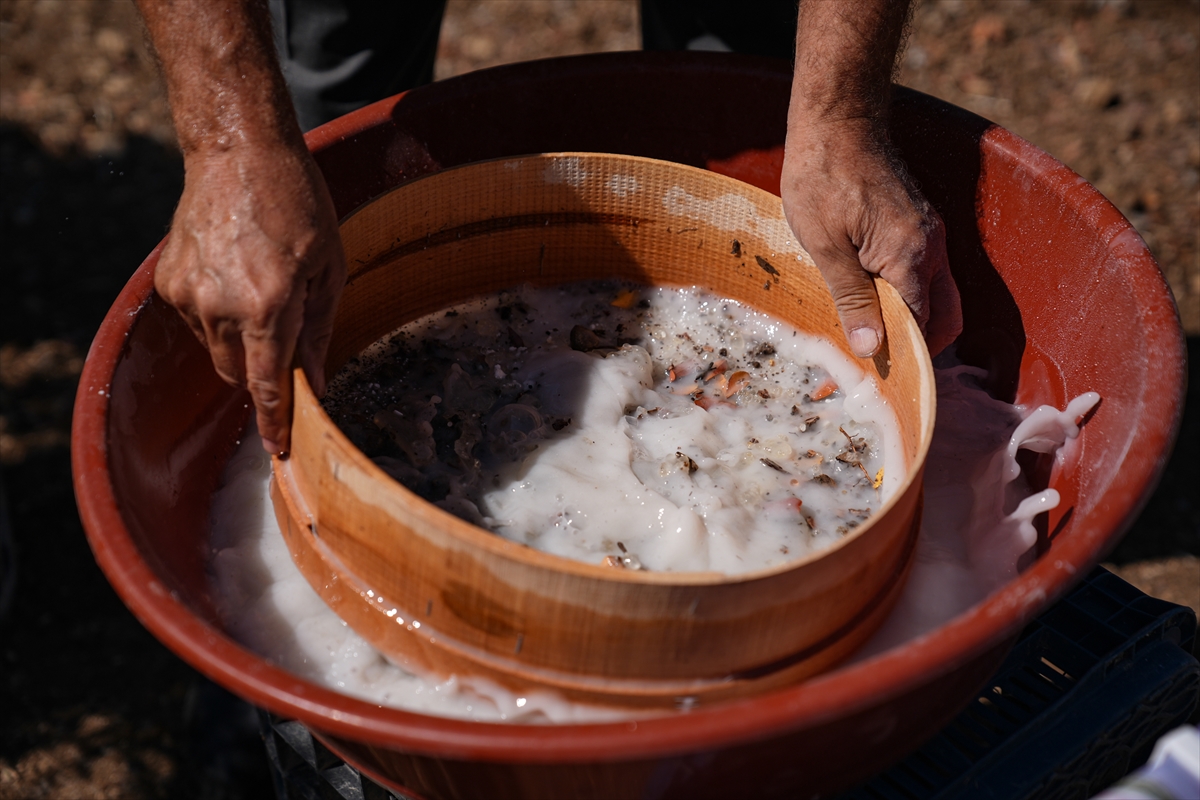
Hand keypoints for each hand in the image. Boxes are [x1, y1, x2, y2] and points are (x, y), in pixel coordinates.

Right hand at [154, 142, 345, 453]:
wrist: (238, 153)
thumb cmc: (298, 204)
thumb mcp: (330, 268)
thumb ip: (318, 331)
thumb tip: (314, 383)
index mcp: (268, 305)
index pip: (268, 385)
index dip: (274, 423)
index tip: (279, 451)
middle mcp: (221, 307)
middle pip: (238, 375)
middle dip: (262, 375)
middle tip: (284, 343)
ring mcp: (188, 295)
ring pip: (216, 352)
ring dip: (240, 344)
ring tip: (261, 292)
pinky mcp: (168, 283)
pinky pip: (196, 323)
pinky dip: (217, 317)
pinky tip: (236, 277)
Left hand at [781, 120, 961, 358]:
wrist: (837, 121)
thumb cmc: (821, 178)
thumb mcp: (825, 246)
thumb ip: (851, 299)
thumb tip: (873, 349)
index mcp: (911, 256)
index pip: (923, 327)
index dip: (905, 356)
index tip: (881, 378)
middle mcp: (933, 246)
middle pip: (945, 314)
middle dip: (922, 345)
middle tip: (883, 364)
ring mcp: (929, 231)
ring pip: (937, 292)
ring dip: (914, 318)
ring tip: (873, 336)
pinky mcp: (918, 221)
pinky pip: (925, 270)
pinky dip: (909, 293)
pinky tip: (873, 300)